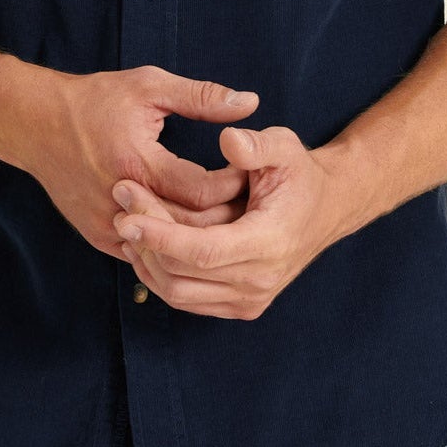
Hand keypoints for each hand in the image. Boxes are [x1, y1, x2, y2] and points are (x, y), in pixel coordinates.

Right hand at [26, 64, 260, 261]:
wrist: (34, 124)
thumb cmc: (93, 101)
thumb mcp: (149, 86)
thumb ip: (201, 97)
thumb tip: (250, 103)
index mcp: (138, 163)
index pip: (202, 192)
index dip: (233, 184)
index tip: (249, 172)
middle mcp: (121, 201)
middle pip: (189, 227)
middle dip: (224, 215)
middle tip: (247, 201)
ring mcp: (107, 224)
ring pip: (168, 246)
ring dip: (199, 234)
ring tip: (226, 215)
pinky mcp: (98, 236)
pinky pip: (145, 251)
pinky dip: (169, 243)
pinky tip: (190, 228)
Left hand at [110, 124, 353, 318]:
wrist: (326, 208)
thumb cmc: (299, 175)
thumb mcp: (285, 147)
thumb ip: (256, 144)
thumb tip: (229, 140)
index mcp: (269, 242)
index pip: (202, 251)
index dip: (160, 235)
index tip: (126, 214)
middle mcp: (260, 280)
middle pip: (182, 273)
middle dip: (145, 237)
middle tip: (120, 200)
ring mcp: (250, 299)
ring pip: (178, 293)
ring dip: (146, 259)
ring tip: (126, 221)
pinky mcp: (241, 306)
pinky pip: (187, 299)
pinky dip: (159, 275)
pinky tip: (144, 244)